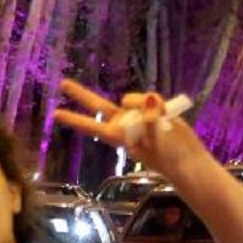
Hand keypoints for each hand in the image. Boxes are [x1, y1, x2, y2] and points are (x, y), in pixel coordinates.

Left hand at [51, 79, 205, 171]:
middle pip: (98, 106)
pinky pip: (151, 97)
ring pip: (132, 98)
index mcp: (117, 136)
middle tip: (62, 84)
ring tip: (158, 120)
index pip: (92, 126)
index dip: (74, 119)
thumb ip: (151, 119)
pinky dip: (158, 102)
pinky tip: (165, 111)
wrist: (185, 158)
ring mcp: (138, 115)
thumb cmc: (166, 157)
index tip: (56, 114)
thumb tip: (150, 98)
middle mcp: (124, 123)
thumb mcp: (155, 141)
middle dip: (81, 95)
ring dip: (142, 104)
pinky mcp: (153, 109)